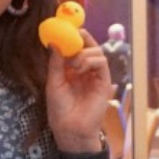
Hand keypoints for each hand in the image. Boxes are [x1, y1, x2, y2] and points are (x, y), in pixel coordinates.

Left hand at [45, 29, 113, 151]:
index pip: (76, 47)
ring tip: (74, 65)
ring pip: (97, 52)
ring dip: (84, 54)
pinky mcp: (104, 82)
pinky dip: (91, 60)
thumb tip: (55, 42)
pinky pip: (102, 63)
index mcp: (72, 70)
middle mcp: (85, 70)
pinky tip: (80, 69)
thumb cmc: (60, 110)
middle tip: (72, 39)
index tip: (65, 29)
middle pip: (89, 46)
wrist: (70, 129)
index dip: (73, 37)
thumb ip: (56, 63)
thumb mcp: (54, 83)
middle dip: (81, 39)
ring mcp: (96, 76)